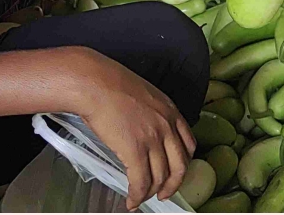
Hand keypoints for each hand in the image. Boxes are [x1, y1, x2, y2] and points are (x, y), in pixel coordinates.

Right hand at [75, 49, 196, 210]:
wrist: (95, 83)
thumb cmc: (111, 85)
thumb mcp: (145, 95)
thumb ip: (152, 114)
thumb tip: (145, 131)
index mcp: (171, 112)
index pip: (188, 145)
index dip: (183, 164)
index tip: (175, 173)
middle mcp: (167, 126)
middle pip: (180, 166)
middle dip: (172, 185)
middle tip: (164, 194)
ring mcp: (153, 139)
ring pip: (160, 177)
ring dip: (151, 193)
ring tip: (141, 198)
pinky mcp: (135, 150)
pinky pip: (141, 182)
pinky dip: (137, 195)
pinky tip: (131, 200)